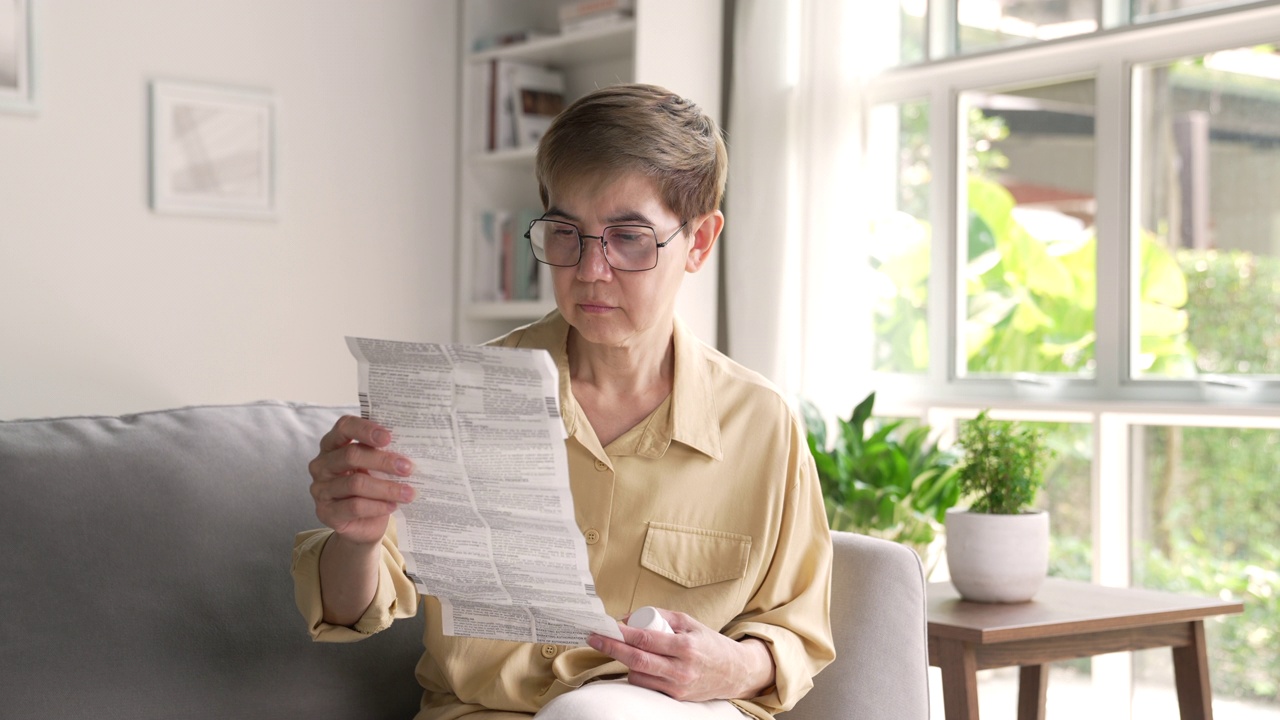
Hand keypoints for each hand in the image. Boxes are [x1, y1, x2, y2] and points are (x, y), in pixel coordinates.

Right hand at [308, 415, 415, 545]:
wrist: (362, 523)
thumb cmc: (370, 486)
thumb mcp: (375, 467)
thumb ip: (383, 454)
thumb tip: (410, 449)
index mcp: (333, 444)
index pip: (344, 427)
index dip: (365, 429)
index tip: (388, 437)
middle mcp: (322, 464)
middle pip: (351, 455)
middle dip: (383, 461)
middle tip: (408, 468)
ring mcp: (320, 489)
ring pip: (355, 483)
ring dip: (387, 488)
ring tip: (408, 492)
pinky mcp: (326, 512)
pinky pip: (354, 506)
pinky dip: (378, 506)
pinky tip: (393, 506)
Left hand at [587, 609, 775, 701]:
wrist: (735, 672)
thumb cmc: (710, 644)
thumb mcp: (689, 623)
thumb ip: (661, 617)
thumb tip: (629, 618)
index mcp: (685, 647)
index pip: (645, 640)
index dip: (621, 633)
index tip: (604, 627)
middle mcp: (681, 669)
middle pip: (637, 660)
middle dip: (612, 648)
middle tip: (594, 638)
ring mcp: (677, 687)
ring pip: (638, 676)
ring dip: (627, 662)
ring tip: (627, 650)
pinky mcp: (675, 698)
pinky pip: (647, 686)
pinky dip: (639, 674)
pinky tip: (640, 664)